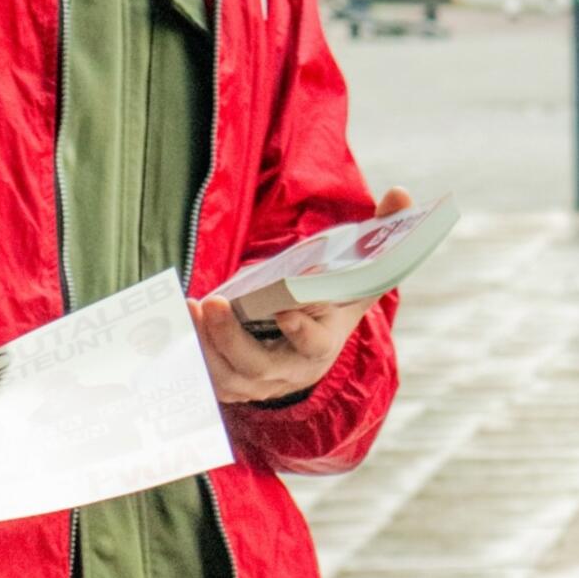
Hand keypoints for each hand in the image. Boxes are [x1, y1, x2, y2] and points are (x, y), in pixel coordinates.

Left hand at [191, 188, 411, 404]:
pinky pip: (206, 380)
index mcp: (323, 345)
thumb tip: (400, 193)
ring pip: (227, 376)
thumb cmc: (334, 304)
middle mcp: (290, 371)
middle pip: (258, 365)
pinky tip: (178, 324)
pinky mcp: (232, 384)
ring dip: (204, 345)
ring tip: (190, 309)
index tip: (283, 306)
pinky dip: (191, 355)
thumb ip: (382, 236)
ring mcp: (259, 383)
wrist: (312, 348)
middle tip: (214, 301)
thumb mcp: (359, 275)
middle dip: (232, 338)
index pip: (313, 344)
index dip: (299, 329)